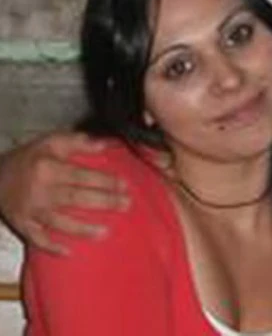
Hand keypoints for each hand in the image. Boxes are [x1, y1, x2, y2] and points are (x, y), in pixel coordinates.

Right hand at [0, 132, 129, 254]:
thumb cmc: (28, 157)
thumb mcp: (50, 141)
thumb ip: (77, 141)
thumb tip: (104, 145)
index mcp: (48, 168)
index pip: (82, 176)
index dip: (104, 180)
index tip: (124, 184)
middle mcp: (40, 191)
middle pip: (76, 199)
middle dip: (104, 202)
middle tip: (126, 205)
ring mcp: (31, 211)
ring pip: (60, 223)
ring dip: (83, 229)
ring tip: (105, 232)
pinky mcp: (22, 226)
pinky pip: (38, 240)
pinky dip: (52, 247)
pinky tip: (69, 252)